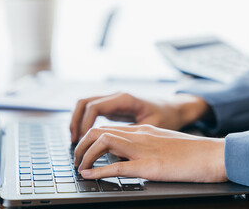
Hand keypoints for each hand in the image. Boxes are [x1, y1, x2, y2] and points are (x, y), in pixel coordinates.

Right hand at [69, 92, 208, 142]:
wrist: (174, 108)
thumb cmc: (166, 117)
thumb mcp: (151, 128)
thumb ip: (132, 136)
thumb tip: (113, 151)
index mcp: (124, 99)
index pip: (94, 107)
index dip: (84, 124)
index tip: (81, 140)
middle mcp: (116, 97)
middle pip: (84, 102)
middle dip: (75, 121)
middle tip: (74, 142)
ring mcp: (113, 101)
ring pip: (85, 105)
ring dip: (77, 121)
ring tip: (75, 141)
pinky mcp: (113, 108)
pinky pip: (92, 111)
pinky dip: (84, 122)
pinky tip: (85, 137)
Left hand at [74, 125, 227, 182]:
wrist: (213, 154)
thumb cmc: (192, 152)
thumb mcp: (164, 143)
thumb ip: (145, 146)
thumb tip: (127, 157)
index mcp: (143, 130)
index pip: (108, 127)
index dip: (90, 138)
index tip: (84, 150)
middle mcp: (139, 135)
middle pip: (99, 130)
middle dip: (81, 144)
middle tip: (76, 159)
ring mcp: (143, 149)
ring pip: (103, 142)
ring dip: (85, 155)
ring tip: (79, 167)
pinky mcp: (149, 165)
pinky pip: (117, 166)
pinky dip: (98, 170)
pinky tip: (88, 174)